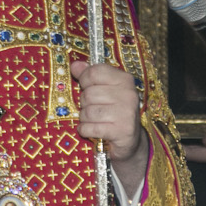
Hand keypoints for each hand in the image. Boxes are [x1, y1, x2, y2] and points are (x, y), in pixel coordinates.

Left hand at [70, 59, 148, 195]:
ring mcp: (126, 113)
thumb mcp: (105, 90)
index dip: (84, 80)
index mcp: (124, 80)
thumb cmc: (114, 112)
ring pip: (88, 112)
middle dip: (84, 104)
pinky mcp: (122, 131)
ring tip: (93, 121)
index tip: (86, 87)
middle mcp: (128, 94)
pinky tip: (91, 130)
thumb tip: (75, 65)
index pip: (95, 72)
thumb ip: (90, 76)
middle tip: (92, 109)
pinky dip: (86, 130)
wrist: (130, 141)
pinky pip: (90, 128)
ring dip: (85, 119)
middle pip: (89, 94)